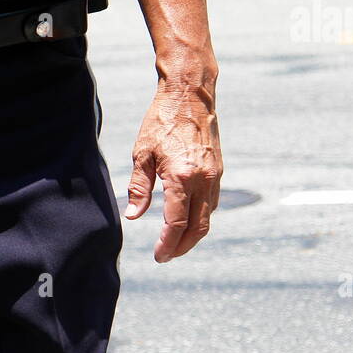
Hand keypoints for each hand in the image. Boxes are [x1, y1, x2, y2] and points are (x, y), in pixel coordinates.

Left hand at [124, 87, 221, 261]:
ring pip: (208, 217)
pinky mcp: (218, 170)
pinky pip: (212, 203)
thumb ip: (139, 187)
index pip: (176, 222)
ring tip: (174, 244)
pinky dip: (200, 217)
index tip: (158, 257)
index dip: (167, 243)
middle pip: (197, 227)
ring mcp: (214, 175)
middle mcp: (203, 179)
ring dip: (192, 235)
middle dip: (182, 247)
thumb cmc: (161, 122)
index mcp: (182, 176)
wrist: (190, 95)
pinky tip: (186, 221)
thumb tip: (134, 216)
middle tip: (166, 257)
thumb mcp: (141, 154)